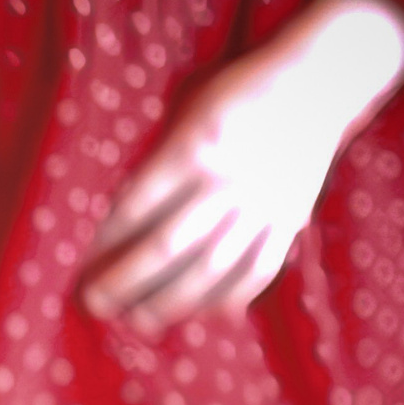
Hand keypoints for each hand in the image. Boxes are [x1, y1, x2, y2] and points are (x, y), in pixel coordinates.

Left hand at [84, 0, 403, 333]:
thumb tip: (119, 218)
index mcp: (193, 148)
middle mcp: (227, 181)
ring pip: (210, 267)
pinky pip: (258, 270)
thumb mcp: (191, 110)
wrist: (321, 83)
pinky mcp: (290, 219)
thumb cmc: (239, 94)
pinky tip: (205, 315)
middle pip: (167, 246)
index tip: (82, 264)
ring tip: (138, 321)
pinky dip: (230, 297)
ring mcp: (262, 204)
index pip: (136, 206)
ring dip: (170, 301)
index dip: (106, 242)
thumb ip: (162, 160)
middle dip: (126, 280)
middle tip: (95, 303)